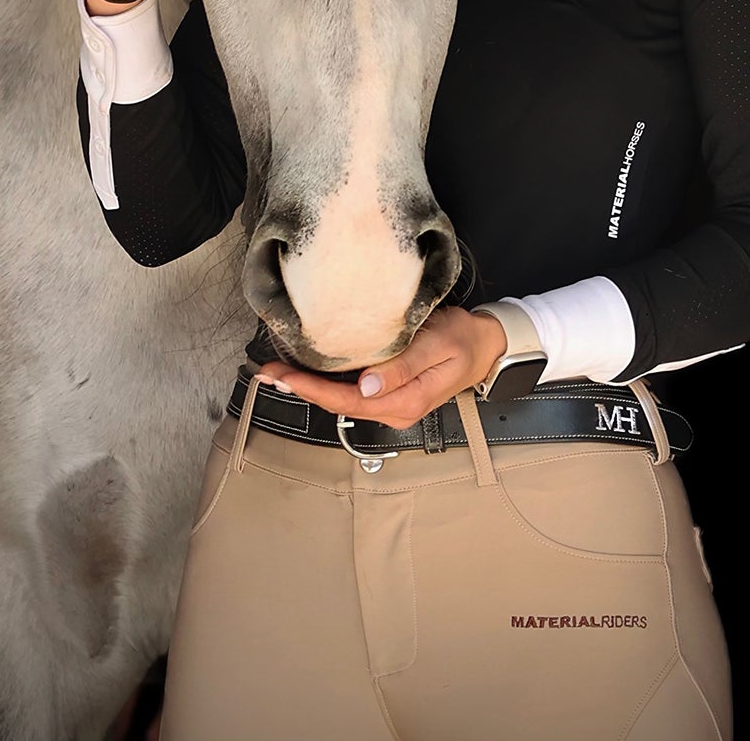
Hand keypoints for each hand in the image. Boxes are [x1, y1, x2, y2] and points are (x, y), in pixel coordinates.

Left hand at [259, 307, 507, 430]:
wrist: (484, 345)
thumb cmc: (462, 340)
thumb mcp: (437, 347)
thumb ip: (403, 367)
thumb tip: (366, 386)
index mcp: (402, 402)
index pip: (346, 399)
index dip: (310, 389)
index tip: (281, 375)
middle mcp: (392, 408)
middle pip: (337, 402)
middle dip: (301, 387)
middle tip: (265, 371)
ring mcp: (390, 402)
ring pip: (342, 397)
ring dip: (310, 384)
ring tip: (278, 370)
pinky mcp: (388, 390)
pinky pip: (352, 389)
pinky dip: (327, 380)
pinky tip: (309, 368)